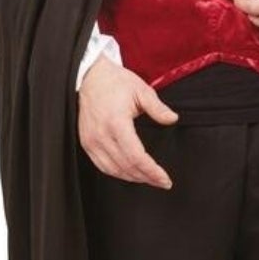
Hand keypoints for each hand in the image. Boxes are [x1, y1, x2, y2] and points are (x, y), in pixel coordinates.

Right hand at [78, 56, 178, 186]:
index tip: (165, 179)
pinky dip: (117, 173)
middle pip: (126, 166)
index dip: (152, 171)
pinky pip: (101, 165)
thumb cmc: (115, 82)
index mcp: (116, 122)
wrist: (90, 77)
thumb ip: (158, 108)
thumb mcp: (141, 90)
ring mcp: (91, 140)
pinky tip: (130, 174)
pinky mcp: (86, 142)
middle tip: (162, 182)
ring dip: (132, 178)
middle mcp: (101, 135)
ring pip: (113, 170)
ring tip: (148, 179)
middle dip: (146, 178)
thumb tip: (172, 119)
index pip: (136, 156)